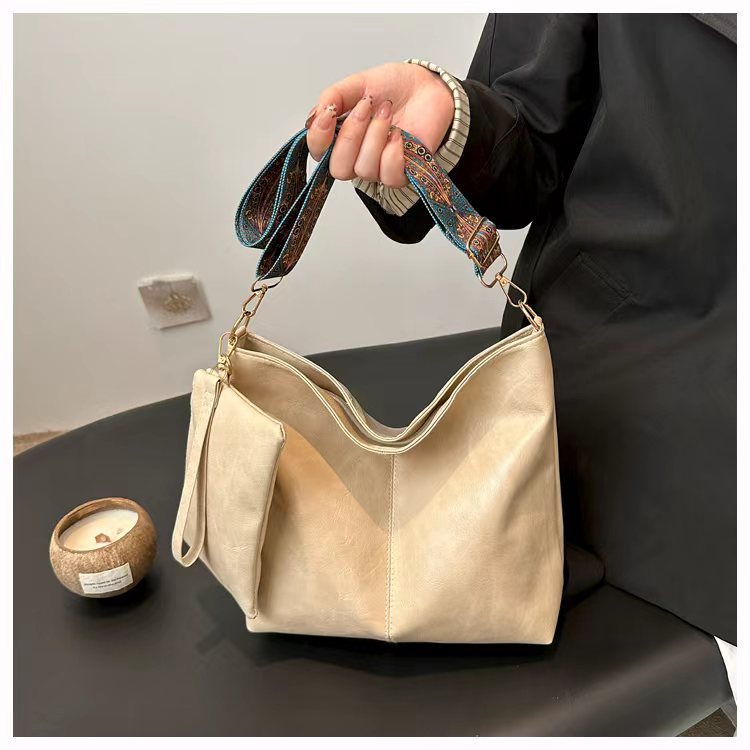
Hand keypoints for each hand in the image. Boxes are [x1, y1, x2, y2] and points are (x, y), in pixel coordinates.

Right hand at [305, 62, 454, 187]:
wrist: (428, 87)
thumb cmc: (395, 88)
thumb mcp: (359, 83)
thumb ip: (335, 96)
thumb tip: (319, 112)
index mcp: (340, 136)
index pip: (318, 151)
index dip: (318, 138)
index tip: (328, 114)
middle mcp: (357, 156)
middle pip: (339, 168)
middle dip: (350, 135)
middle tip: (366, 107)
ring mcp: (379, 167)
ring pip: (364, 170)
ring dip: (375, 137)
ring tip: (387, 112)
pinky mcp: (402, 173)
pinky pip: (389, 176)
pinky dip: (393, 153)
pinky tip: (399, 134)